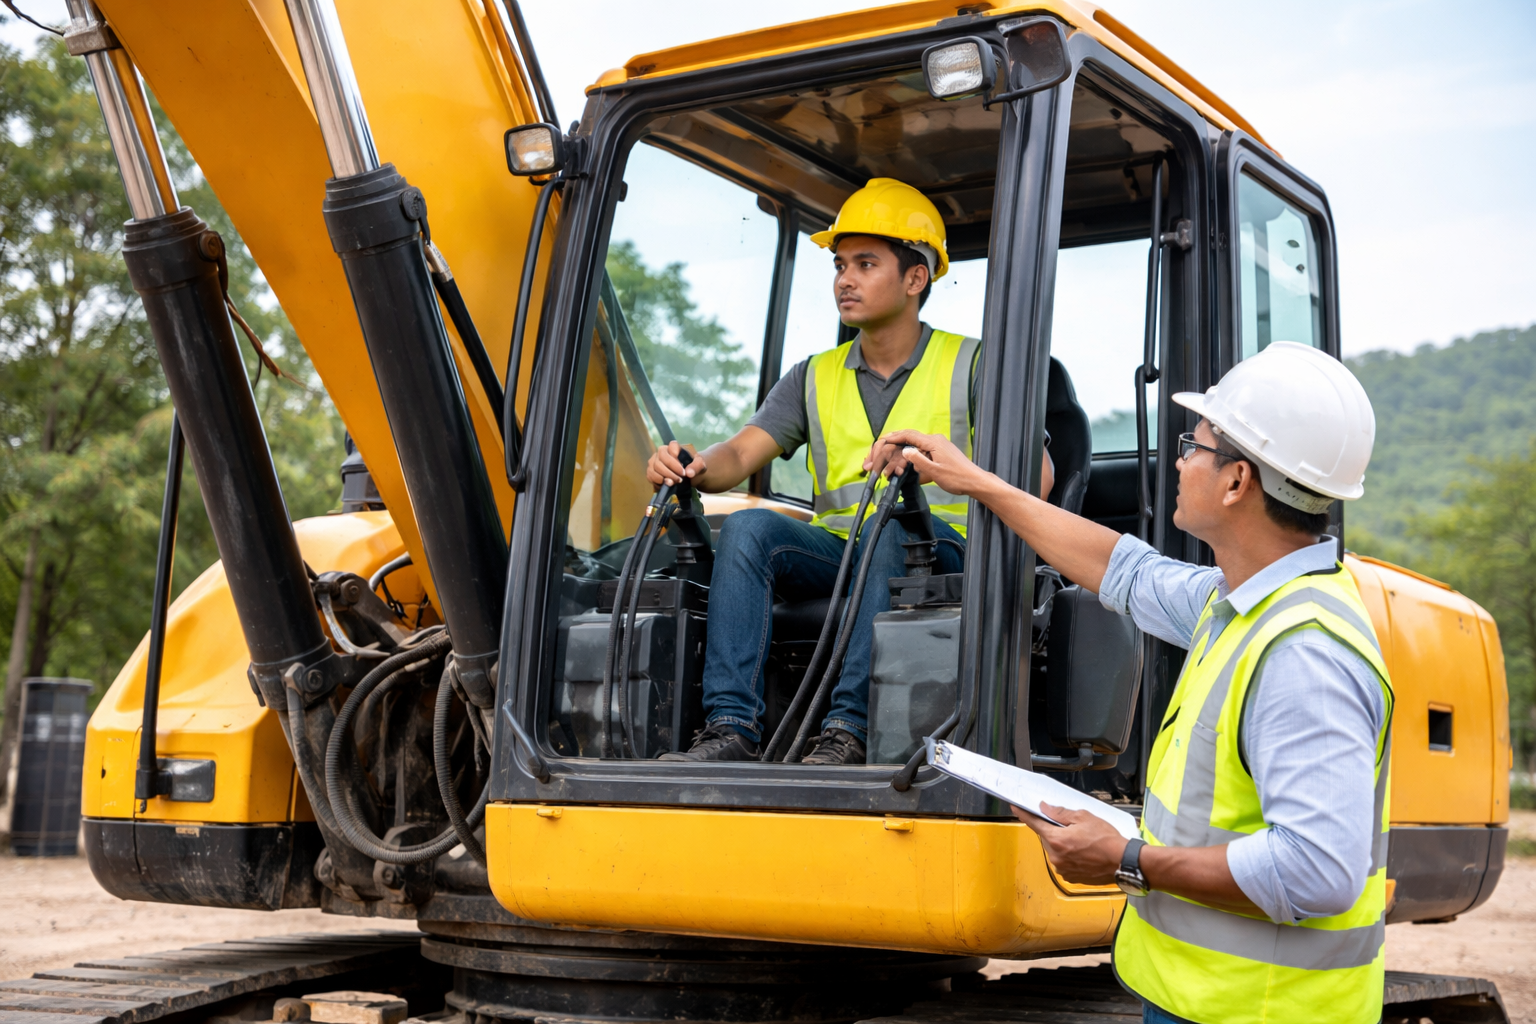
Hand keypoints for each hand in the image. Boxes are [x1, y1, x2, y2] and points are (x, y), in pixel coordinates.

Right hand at [647, 440, 701, 488]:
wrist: (688, 475)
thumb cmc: (693, 467)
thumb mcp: (700, 465)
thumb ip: (696, 467)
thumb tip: (689, 473)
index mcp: (674, 446)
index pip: (672, 446)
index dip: (675, 460)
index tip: (683, 471)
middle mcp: (662, 451)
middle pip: (661, 460)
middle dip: (670, 472)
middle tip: (680, 480)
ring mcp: (654, 460)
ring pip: (654, 469)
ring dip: (664, 478)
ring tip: (674, 483)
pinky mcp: (651, 470)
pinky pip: (650, 475)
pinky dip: (658, 481)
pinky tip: (666, 484)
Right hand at [866, 429, 990, 497]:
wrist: (975, 481)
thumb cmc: (957, 478)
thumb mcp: (934, 471)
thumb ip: (918, 460)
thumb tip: (905, 450)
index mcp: (933, 442)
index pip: (909, 435)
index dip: (894, 437)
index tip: (882, 440)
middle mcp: (935, 440)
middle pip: (911, 438)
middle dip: (896, 442)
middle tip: (882, 447)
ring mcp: (939, 446)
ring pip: (916, 445)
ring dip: (904, 451)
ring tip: (892, 457)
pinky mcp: (941, 452)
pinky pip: (923, 450)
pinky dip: (913, 455)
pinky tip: (907, 461)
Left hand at [1012, 801, 1128, 885]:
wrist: (1122, 862)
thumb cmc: (1107, 840)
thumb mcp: (1084, 817)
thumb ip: (1060, 813)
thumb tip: (1045, 808)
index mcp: (1056, 840)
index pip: (1034, 824)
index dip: (1023, 814)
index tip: (1015, 808)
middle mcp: (1055, 857)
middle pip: (1046, 838)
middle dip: (1054, 831)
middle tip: (1072, 827)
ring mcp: (1062, 869)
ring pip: (1055, 850)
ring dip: (1062, 844)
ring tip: (1083, 842)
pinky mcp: (1070, 877)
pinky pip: (1063, 862)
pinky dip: (1069, 856)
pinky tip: (1084, 852)